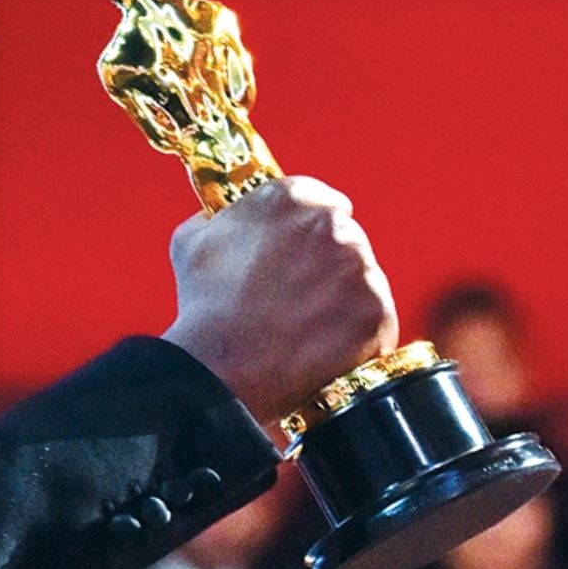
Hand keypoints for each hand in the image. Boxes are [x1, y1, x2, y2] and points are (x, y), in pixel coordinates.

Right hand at [161, 175, 398, 423]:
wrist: (219, 369)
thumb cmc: (204, 307)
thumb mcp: (191, 243)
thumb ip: (215, 219)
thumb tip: (218, 218)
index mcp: (290, 198)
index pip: (320, 201)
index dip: (307, 230)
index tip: (300, 251)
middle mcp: (332, 225)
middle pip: (345, 238)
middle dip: (326, 263)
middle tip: (298, 295)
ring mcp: (360, 269)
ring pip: (362, 278)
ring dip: (343, 297)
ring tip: (307, 326)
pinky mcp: (376, 313)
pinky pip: (376, 319)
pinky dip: (357, 334)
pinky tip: (324, 347)